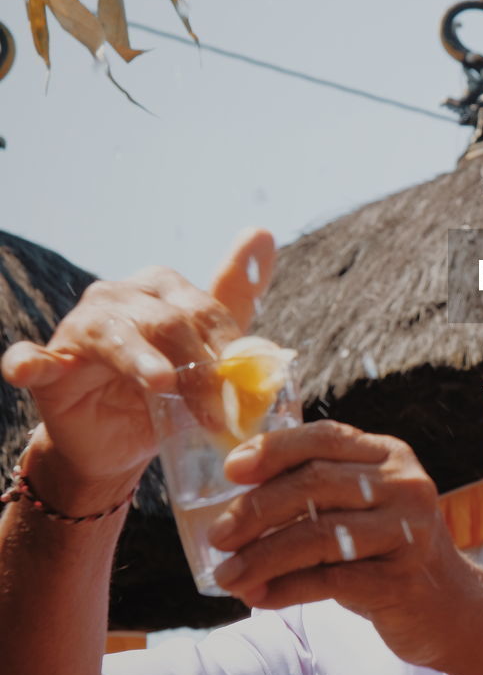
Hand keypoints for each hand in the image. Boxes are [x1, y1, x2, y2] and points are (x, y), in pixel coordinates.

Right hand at [0, 229, 275, 505]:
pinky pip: (32, 359)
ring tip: (161, 383)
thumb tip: (261, 232)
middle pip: (167, 322)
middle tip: (217, 408)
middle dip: (197, 367)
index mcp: (162, 288)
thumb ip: (238, 299)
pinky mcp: (45, 366)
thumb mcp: (210, 350)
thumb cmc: (169, 389)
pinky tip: (28, 370)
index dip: (228, 346)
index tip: (247, 382)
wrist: (120, 441)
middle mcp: (119, 296)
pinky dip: (29, 363)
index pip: (204, 309)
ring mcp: (79, 328)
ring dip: (140, 361)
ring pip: (115, 336)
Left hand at [208, 420, 482, 668]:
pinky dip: (287, 589)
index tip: (231, 470)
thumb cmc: (387, 550)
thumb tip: (232, 503)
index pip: (325, 438)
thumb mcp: (363, 507)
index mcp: (390, 455)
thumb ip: (317, 492)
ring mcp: (409, 531)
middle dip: (256, 510)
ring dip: (262, 557)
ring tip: (227, 576)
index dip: (274, 449)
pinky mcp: (403, 578)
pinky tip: (259, 597)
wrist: (450, 604)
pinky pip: (331, 580)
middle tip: (218, 536)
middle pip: (316, 484)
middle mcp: (405, 484)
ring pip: (319, 535)